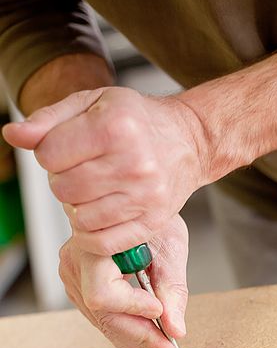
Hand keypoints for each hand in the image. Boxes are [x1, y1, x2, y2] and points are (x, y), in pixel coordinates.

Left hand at [2, 87, 207, 254]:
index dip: (50, 153)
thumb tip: (13, 135)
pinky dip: (92, 236)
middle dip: (64, 181)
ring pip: (81, 218)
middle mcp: (134, 163)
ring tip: (95, 191)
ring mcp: (145, 196)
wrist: (188, 142)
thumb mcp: (92, 104)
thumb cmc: (139, 122)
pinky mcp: (152, 222)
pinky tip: (98, 217)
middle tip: (84, 171)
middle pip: (63, 189)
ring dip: (79, 208)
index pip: (48, 155)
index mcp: (115, 127)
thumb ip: (49, 120)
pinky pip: (104, 243)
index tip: (69, 149)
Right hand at [59, 214, 188, 347]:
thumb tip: (175, 328)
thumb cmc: (152, 217)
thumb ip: (173, 290)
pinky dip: (126, 337)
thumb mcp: (170, 248)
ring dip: (134, 344)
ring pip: (104, 323)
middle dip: (140, 339)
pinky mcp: (83, 290)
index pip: (103, 293)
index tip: (158, 310)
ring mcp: (75, 279)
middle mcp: (76, 264)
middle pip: (104, 316)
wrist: (136, 206)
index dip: (131, 307)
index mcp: (93, 245)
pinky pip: (103, 320)